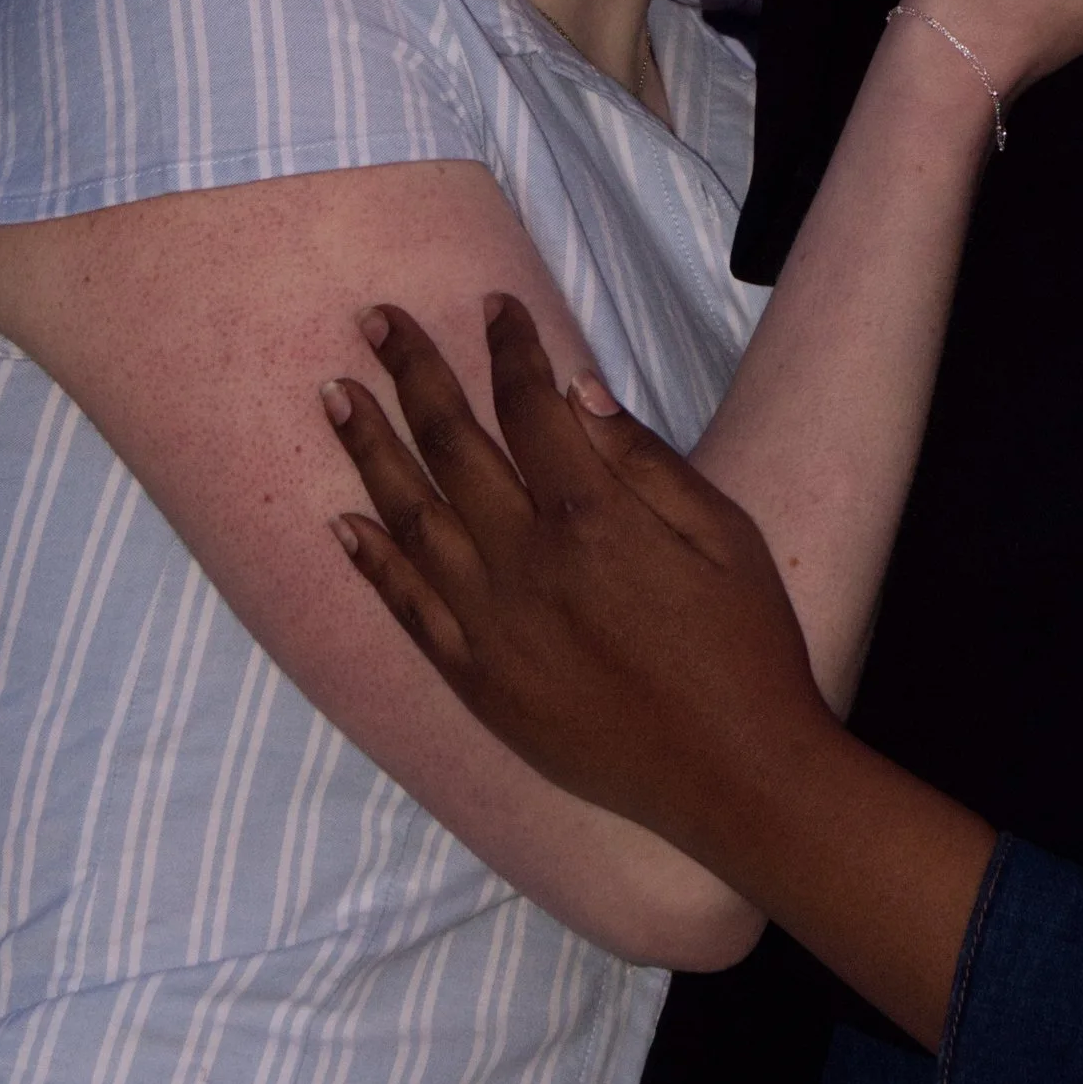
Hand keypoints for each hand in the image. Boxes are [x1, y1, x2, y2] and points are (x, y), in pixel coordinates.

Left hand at [324, 295, 834, 863]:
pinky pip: (406, 610)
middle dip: (412, 374)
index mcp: (592, 518)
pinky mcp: (478, 683)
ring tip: (334, 397)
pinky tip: (342, 522)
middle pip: (452, 446)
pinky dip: (370, 562)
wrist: (735, 779)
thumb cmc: (748, 649)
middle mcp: (525, 565)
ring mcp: (491, 628)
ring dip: (368, 451)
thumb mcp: (725, 535)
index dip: (508, 347)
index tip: (492, 304)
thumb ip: (645, 460)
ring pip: (410, 519)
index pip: (530, 405)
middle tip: (373, 320)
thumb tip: (575, 389)